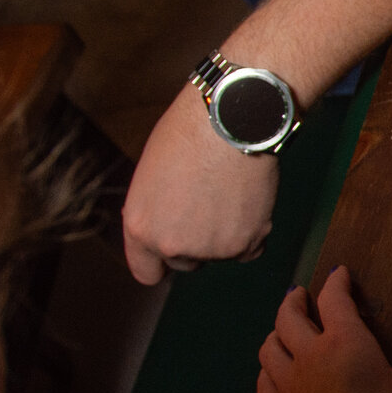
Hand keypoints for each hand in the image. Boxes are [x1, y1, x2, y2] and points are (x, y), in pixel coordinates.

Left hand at [123, 89, 282, 282]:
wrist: (230, 121)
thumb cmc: (187, 135)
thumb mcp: (151, 177)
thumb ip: (155, 211)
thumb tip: (167, 226)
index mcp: (141, 227)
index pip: (146, 271)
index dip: (159, 260)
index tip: (171, 249)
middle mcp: (172, 245)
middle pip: (185, 263)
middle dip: (194, 243)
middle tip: (207, 206)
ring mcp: (211, 249)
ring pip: (220, 254)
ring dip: (225, 233)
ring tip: (229, 192)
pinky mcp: (247, 243)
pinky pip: (249, 249)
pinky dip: (251, 231)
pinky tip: (248, 201)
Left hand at [255, 267, 391, 392]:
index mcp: (343, 341)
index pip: (335, 299)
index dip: (336, 282)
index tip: (339, 272)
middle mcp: (308, 353)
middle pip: (289, 316)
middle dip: (294, 301)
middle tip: (298, 295)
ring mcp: (285, 382)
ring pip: (269, 346)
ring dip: (275, 332)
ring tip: (282, 331)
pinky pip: (264, 378)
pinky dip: (269, 368)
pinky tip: (274, 373)